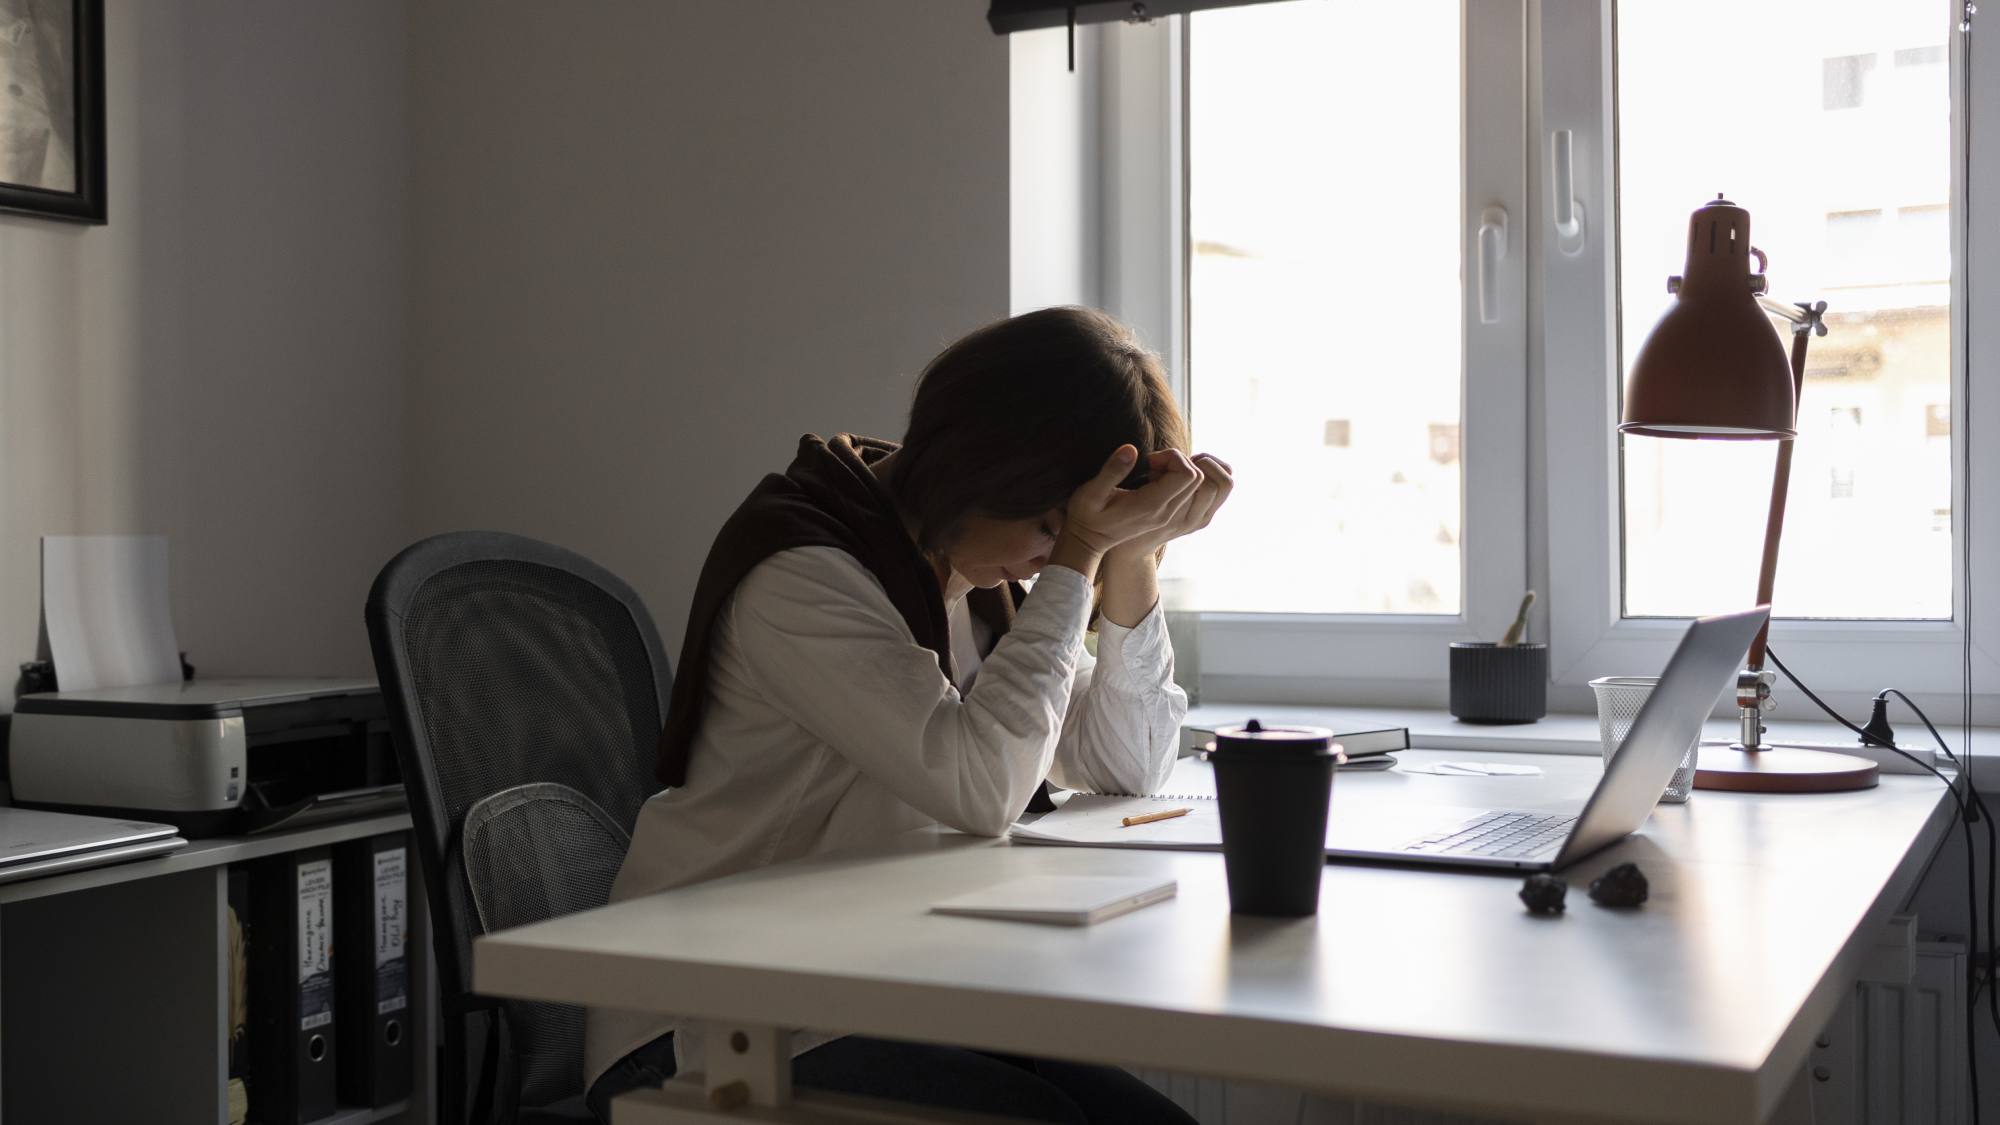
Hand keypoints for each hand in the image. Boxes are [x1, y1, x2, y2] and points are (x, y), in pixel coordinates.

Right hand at [1047, 445, 1201, 578]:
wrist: (1087, 542)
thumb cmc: (1085, 515)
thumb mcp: (1091, 492)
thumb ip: (1111, 471)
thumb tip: (1130, 449)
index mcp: (1151, 505)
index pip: (1187, 475)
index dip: (1173, 457)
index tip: (1150, 459)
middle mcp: (1165, 513)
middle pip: (1197, 479)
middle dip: (1179, 461)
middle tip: (1153, 462)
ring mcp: (1167, 517)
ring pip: (1196, 487)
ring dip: (1179, 470)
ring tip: (1154, 470)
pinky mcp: (1166, 516)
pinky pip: (1188, 494)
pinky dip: (1178, 480)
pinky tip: (1155, 479)